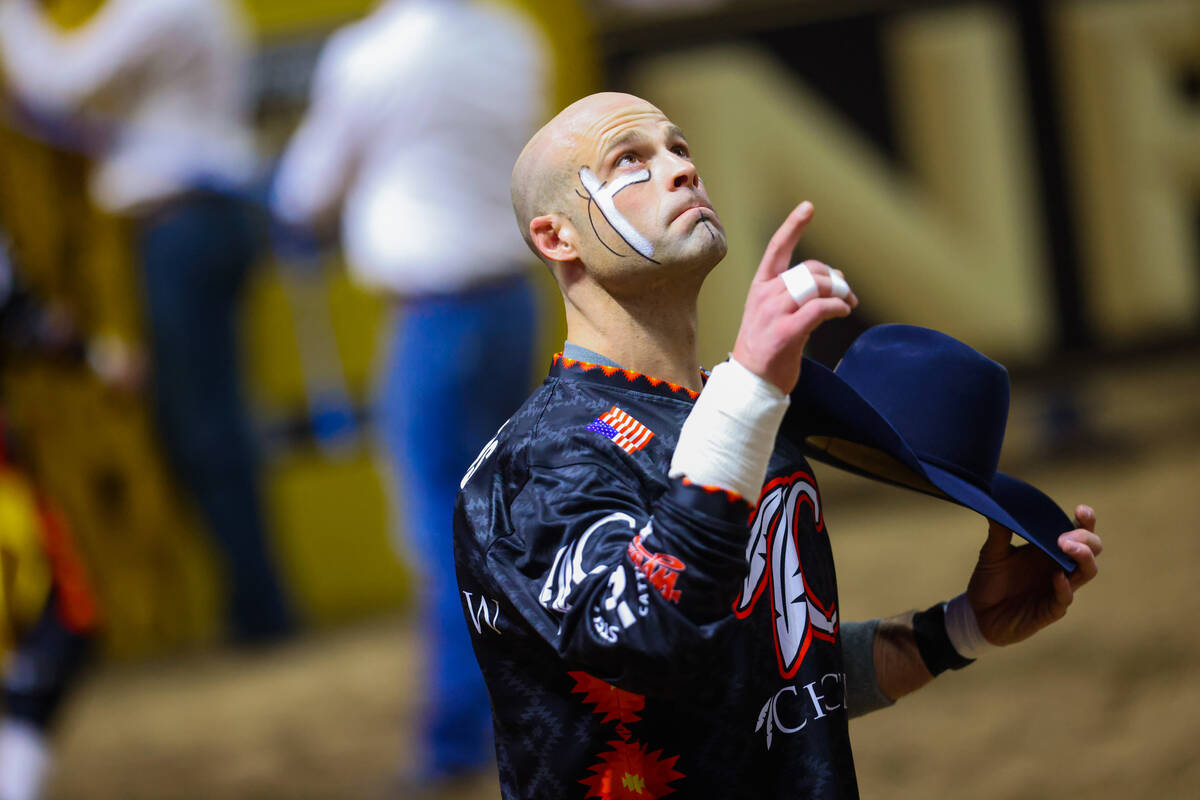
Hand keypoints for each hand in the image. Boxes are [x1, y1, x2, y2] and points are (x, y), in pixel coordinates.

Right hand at [730, 202, 856, 393]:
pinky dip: (837, 307)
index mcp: (760, 287)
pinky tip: (843, 311)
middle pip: (809, 270)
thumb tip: (837, 277)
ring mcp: (773, 314)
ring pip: (816, 286)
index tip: (808, 207)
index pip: (777, 249)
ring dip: (840, 293)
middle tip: (848, 293)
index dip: (793, 226)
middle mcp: (765, 296)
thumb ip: (801, 293)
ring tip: (849, 303)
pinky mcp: (786, 333)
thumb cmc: (768, 348)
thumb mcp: (777, 313)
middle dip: (834, 279)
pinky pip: (820, 309)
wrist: (751, 382)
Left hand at [967, 505, 1100, 645]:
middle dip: (1085, 538)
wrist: (977, 613)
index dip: (1086, 521)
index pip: (1079, 532)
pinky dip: (1064, 587)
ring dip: (1082, 558)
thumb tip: (995, 504)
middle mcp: (1060, 567)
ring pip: (1087, 572)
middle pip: (1092, 549)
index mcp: (1050, 549)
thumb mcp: (992, 553)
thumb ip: (999, 532)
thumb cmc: (990, 581)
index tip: (1081, 511)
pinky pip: (1065, 598)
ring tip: (1067, 547)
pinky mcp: (1050, 610)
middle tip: (1064, 536)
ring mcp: (1059, 588)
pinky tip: (1057, 576)